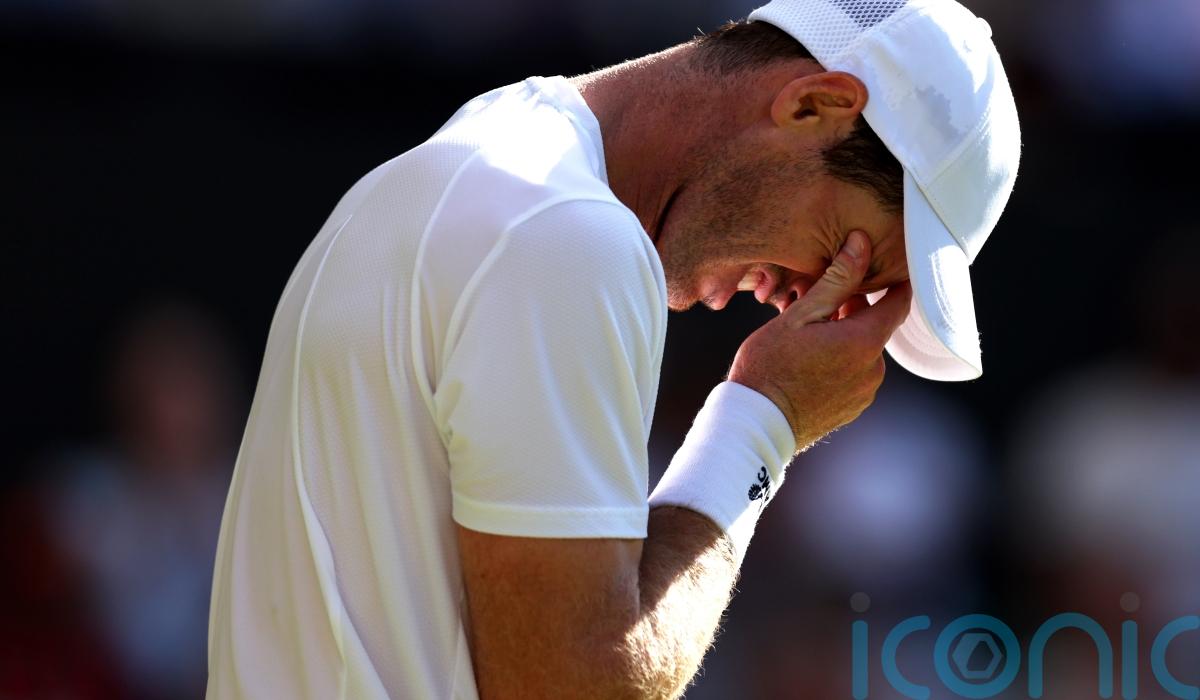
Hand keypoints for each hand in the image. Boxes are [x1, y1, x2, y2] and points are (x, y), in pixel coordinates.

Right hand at [727, 231, 911, 450]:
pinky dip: (839, 362)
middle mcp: (874, 369)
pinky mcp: (853, 408)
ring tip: (805, 337)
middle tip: (815, 304)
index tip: (879, 268)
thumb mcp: (799, 316)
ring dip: (844, 337)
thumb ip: (836, 280)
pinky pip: (854, 374)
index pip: (899, 301)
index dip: (891, 281)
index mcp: (864, 341)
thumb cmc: (769, 366)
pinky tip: (808, 362)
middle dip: (852, 311)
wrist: (755, 424)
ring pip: (862, 351)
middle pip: (875, 326)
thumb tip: (861, 244)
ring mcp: (864, 392)